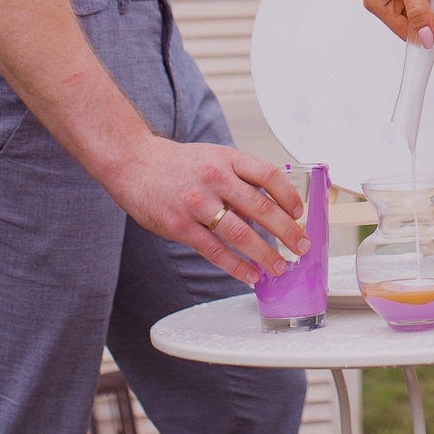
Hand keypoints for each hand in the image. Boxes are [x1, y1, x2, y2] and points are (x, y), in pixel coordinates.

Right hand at [108, 137, 310, 284]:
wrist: (133, 162)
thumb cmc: (176, 163)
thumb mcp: (213, 157)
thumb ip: (239, 179)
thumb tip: (269, 207)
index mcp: (227, 159)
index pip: (269, 176)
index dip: (289, 196)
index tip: (299, 213)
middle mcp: (215, 179)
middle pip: (261, 208)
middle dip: (287, 232)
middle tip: (301, 246)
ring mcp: (197, 203)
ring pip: (241, 234)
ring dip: (265, 254)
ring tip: (279, 267)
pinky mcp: (180, 226)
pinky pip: (215, 251)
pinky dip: (236, 266)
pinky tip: (249, 275)